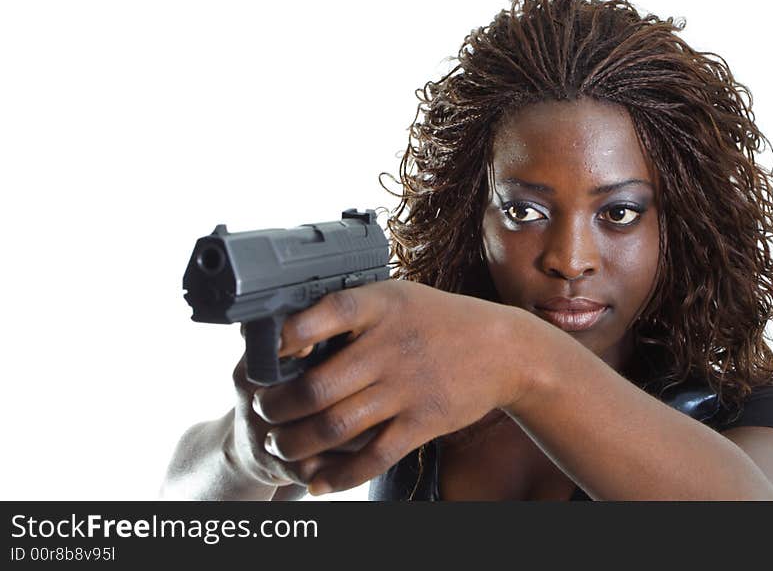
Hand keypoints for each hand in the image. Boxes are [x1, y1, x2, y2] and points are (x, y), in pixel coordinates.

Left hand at [251, 279, 529, 494]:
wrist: (504, 350)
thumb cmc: (442, 320)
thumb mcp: (398, 296)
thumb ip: (352, 309)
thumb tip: (292, 332)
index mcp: (381, 307)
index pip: (325, 315)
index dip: (286, 336)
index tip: (264, 355)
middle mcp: (391, 347)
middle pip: (317, 386)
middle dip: (277, 407)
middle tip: (261, 411)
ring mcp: (407, 388)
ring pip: (335, 426)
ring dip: (297, 443)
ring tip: (280, 445)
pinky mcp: (422, 422)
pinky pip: (372, 456)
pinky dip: (339, 475)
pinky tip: (318, 481)